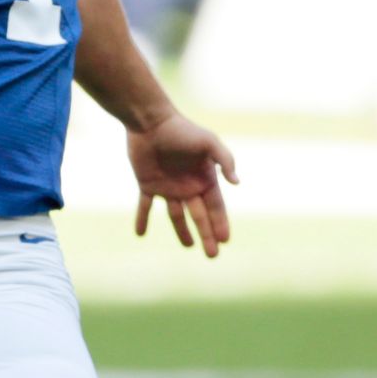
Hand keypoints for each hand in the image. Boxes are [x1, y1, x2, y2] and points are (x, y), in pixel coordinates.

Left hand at [130, 112, 238, 257]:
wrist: (151, 122)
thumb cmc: (182, 130)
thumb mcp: (209, 142)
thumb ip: (225, 160)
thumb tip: (237, 183)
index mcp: (204, 178)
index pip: (215, 207)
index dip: (220, 224)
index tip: (225, 241)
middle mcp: (188, 185)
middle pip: (199, 216)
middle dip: (207, 235)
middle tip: (212, 255)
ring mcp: (167, 186)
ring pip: (176, 215)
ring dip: (182, 231)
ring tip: (189, 246)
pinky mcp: (147, 184)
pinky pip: (144, 206)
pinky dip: (142, 219)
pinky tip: (140, 234)